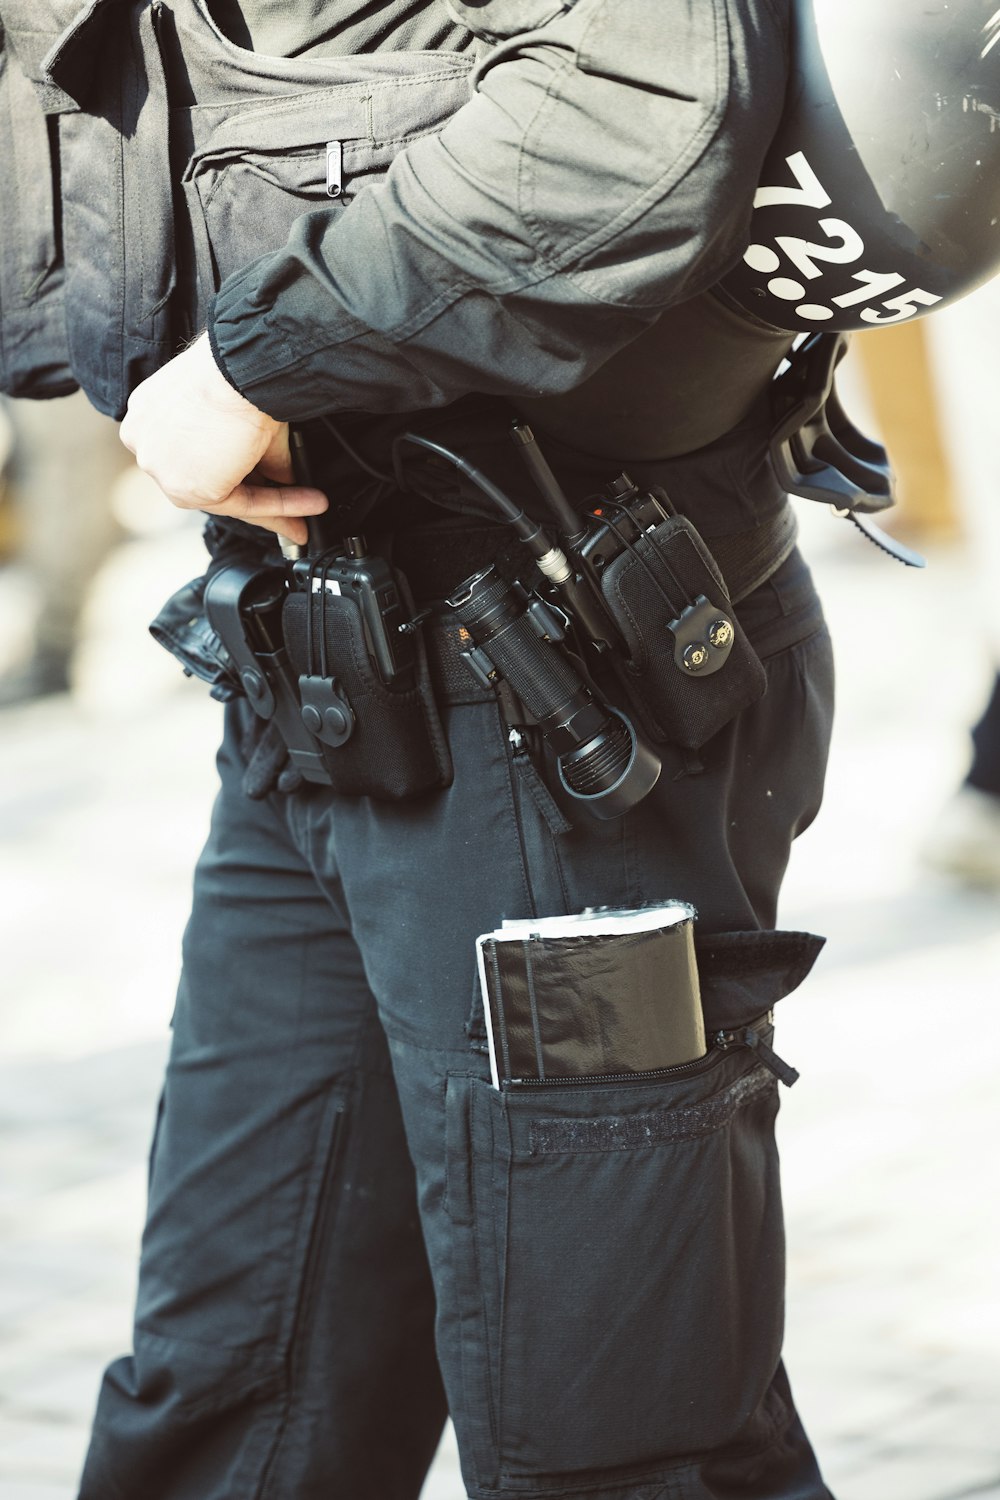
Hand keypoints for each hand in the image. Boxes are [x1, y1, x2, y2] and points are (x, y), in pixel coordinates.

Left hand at [119, 336, 327, 544]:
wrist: (241, 366)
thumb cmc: (238, 369)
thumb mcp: (242, 413)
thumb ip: (256, 453)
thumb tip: (285, 478)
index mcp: (149, 415)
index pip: (198, 456)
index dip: (240, 473)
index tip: (269, 483)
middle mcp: (145, 441)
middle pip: (210, 478)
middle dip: (260, 493)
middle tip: (297, 508)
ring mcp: (160, 467)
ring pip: (226, 494)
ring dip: (276, 504)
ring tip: (311, 504)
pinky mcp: (184, 488)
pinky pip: (239, 503)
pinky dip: (277, 506)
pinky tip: (306, 503)